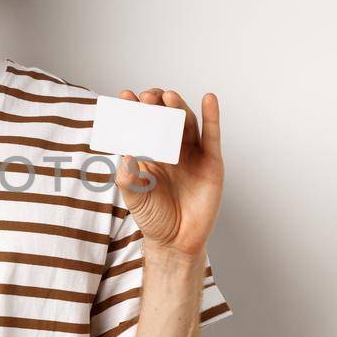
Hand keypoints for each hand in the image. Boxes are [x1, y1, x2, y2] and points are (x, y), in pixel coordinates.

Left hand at [111, 90, 223, 255]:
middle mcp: (170, 148)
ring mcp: (191, 153)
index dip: (134, 110)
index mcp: (149, 152)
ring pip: (186, 123)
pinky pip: (212, 136)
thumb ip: (128, 177)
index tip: (125, 96)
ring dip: (178, 107)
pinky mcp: (211, 162)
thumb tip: (126, 153)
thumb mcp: (134, 197)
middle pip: (164, 118)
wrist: (176, 241)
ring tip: (169, 97)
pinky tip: (209, 99)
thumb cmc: (153, 217)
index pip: (141, 125)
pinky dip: (212, 116)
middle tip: (147, 97)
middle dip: (156, 105)